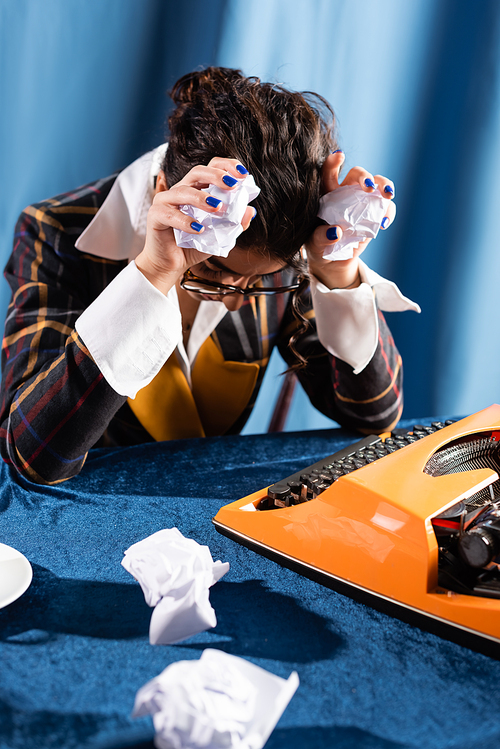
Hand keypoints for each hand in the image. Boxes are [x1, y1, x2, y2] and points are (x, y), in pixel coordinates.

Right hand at [135, 158, 254, 294]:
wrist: (172, 265)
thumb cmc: (193, 246)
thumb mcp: (220, 236)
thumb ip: (235, 224)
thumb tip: (251, 210)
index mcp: (196, 189)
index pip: (211, 168)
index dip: (227, 166)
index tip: (243, 175)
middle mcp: (180, 190)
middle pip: (197, 172)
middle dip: (216, 176)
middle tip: (232, 185)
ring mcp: (165, 201)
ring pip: (183, 191)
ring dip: (202, 198)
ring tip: (218, 208)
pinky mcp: (155, 215)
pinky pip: (170, 214)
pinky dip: (186, 221)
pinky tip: (199, 229)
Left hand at [305, 151, 395, 288]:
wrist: (332, 260)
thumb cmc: (319, 246)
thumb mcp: (314, 244)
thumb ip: (321, 237)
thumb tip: (336, 232)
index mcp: (326, 193)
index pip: (328, 172)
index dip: (333, 162)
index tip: (339, 156)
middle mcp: (346, 191)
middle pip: (357, 174)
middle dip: (365, 176)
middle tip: (368, 186)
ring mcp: (363, 201)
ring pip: (378, 183)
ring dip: (384, 186)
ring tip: (387, 196)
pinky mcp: (375, 214)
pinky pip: (387, 208)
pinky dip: (388, 212)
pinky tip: (383, 223)